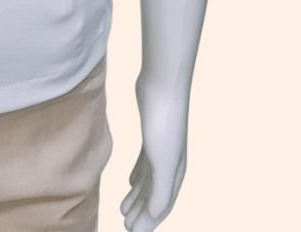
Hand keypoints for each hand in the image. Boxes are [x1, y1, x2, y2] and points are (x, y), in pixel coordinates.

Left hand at [120, 78, 188, 229]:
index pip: (163, 205)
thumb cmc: (165, 122)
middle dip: (143, 212)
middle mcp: (172, 163)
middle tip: (126, 224)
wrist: (163, 84)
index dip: (149, 220)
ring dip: (139, 196)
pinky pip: (145, 162)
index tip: (133, 231)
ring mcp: (161, 147)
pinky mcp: (150, 133)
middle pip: (156, 195)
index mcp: (176, 173)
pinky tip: (130, 181)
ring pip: (150, 180)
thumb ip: (160, 190)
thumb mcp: (163, 160)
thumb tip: (153, 217)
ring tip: (124, 208)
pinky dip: (138, 175)